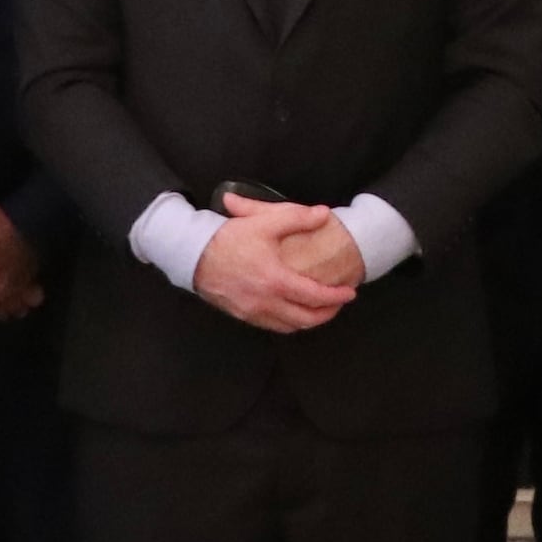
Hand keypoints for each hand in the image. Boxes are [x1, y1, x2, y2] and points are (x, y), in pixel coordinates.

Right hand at [197, 192, 357, 334]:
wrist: (192, 256)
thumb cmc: (228, 238)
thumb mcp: (263, 222)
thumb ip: (296, 218)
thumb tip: (324, 214)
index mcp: (275, 281)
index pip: (315, 297)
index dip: (336, 297)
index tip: (349, 292)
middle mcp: (266, 302)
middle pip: (306, 320)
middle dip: (327, 314)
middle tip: (338, 304)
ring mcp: (253, 312)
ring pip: (289, 327)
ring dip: (308, 321)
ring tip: (318, 309)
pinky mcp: (242, 315)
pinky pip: (272, 326)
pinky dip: (288, 322)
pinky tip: (291, 311)